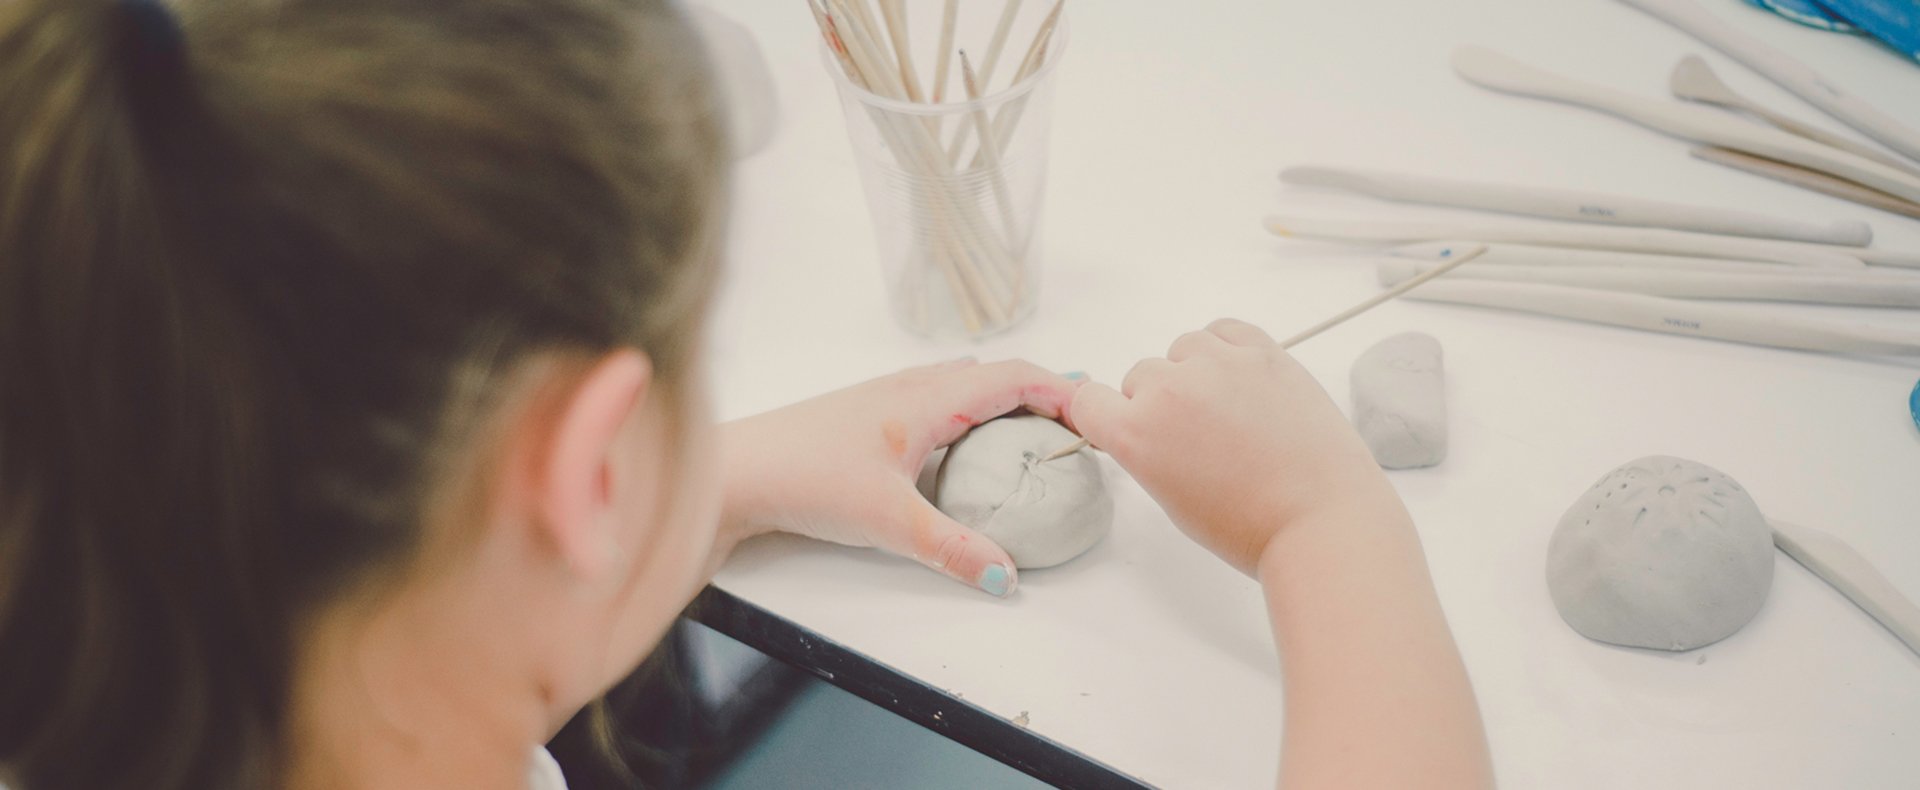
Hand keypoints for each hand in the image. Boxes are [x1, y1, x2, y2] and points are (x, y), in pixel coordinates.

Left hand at [717, 359, 1083, 595]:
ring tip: (1034, 429)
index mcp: (928, 399)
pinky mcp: (868, 414)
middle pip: (996, 374)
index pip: (1015, 376)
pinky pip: (938, 396)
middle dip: (1043, 392)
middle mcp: (912, 386)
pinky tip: (965, 440)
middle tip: (1077, 425)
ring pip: (964, 382)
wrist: (737, 472)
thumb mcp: (889, 521)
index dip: (1064, 390)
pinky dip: (971, 408)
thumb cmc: (804, 479)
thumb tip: (1007, 575)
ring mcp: (888, 396)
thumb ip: (953, 547)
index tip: (1098, 414)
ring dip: (1006, 397)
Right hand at [1064, 319, 1399, 574]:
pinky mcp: (1262, 351)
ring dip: (1196, 372)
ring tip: (1231, 411)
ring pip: (1184, 349)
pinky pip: (1225, 331)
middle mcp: (1169, 391)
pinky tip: (1243, 382)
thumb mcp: (1173, 498)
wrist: (1320, 520)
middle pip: (1141, 375)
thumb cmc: (1251, 525)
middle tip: (1200, 437)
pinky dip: (1228, 350)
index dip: (1108, 414)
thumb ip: (1147, 449)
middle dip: (1161, 402)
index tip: (1127, 423)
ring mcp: (1217, 365)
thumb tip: (1151, 422)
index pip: (1088, 400)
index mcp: (1135, 434)